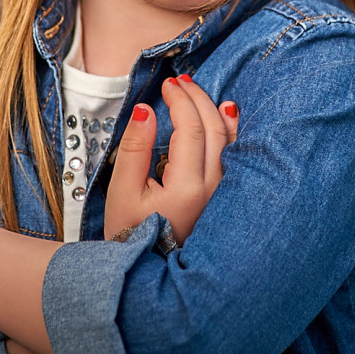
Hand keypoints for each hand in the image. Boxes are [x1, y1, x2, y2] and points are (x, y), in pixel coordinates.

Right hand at [104, 74, 237, 243]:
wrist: (146, 272)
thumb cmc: (129, 234)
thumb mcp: (121, 192)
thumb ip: (134, 148)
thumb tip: (144, 110)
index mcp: (186, 187)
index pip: (190, 128)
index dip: (180, 100)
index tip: (167, 85)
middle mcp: (212, 189)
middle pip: (213, 128)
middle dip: (196, 98)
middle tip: (179, 81)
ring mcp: (221, 194)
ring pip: (228, 140)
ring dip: (213, 109)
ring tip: (197, 90)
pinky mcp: (223, 198)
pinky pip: (233, 154)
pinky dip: (230, 128)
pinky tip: (227, 112)